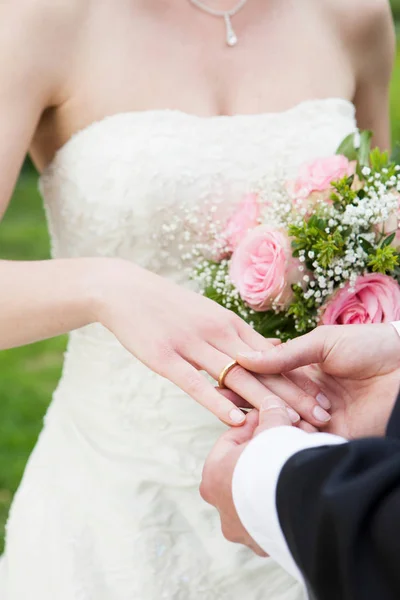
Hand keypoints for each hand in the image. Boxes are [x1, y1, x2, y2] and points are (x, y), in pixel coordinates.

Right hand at [92, 259, 329, 426]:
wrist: (125, 290)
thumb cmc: (168, 306)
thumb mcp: (209, 313)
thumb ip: (238, 335)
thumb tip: (270, 351)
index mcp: (229, 323)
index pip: (272, 356)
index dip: (299, 378)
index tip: (322, 398)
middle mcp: (217, 333)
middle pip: (262, 369)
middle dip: (294, 395)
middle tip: (320, 418)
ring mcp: (192, 345)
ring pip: (236, 377)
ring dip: (265, 402)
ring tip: (290, 425)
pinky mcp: (167, 358)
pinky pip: (197, 383)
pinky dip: (217, 402)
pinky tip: (235, 421)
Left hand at [200, 396, 291, 553]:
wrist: (299, 500)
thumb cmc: (276, 461)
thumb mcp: (272, 428)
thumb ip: (270, 414)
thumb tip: (271, 403)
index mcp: (213, 477)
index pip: (231, 442)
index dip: (252, 426)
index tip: (269, 416)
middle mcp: (222, 508)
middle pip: (244, 471)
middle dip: (266, 452)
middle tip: (287, 436)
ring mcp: (243, 530)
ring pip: (259, 497)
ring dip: (276, 478)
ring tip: (299, 461)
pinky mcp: (266, 545)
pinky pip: (275, 517)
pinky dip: (285, 502)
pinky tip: (302, 487)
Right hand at [238, 324, 399, 437]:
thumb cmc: (368, 346)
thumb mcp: (323, 343)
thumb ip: (285, 355)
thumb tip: (243, 357)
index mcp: (303, 369)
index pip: (266, 376)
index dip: (244, 379)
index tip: (220, 380)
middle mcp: (306, 394)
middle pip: (270, 402)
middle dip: (247, 404)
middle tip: (222, 406)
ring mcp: (319, 417)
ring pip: (284, 424)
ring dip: (266, 423)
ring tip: (240, 423)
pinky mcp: (334, 436)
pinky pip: (305, 441)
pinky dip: (287, 439)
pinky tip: (268, 437)